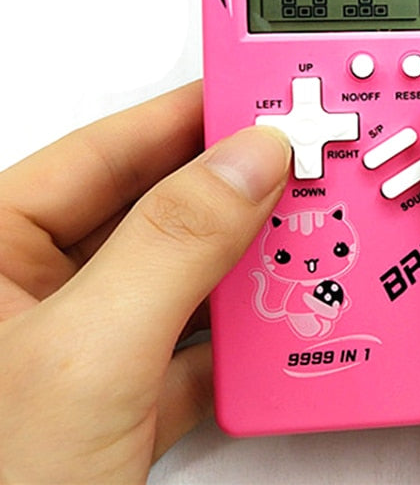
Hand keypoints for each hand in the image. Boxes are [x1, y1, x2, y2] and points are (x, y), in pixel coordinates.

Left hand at [0, 82, 289, 484]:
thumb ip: (173, 245)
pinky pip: (187, 348)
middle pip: (149, 212)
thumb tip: (249, 159)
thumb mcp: (87, 357)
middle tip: (298, 166)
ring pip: (175, 281)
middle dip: (230, 193)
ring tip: (301, 235)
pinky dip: (237, 341)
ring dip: (242, 267)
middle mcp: (25, 295)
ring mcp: (69, 355)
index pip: (102, 151)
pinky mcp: (108, 409)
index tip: (256, 99)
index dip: (185, 118)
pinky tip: (275, 329)